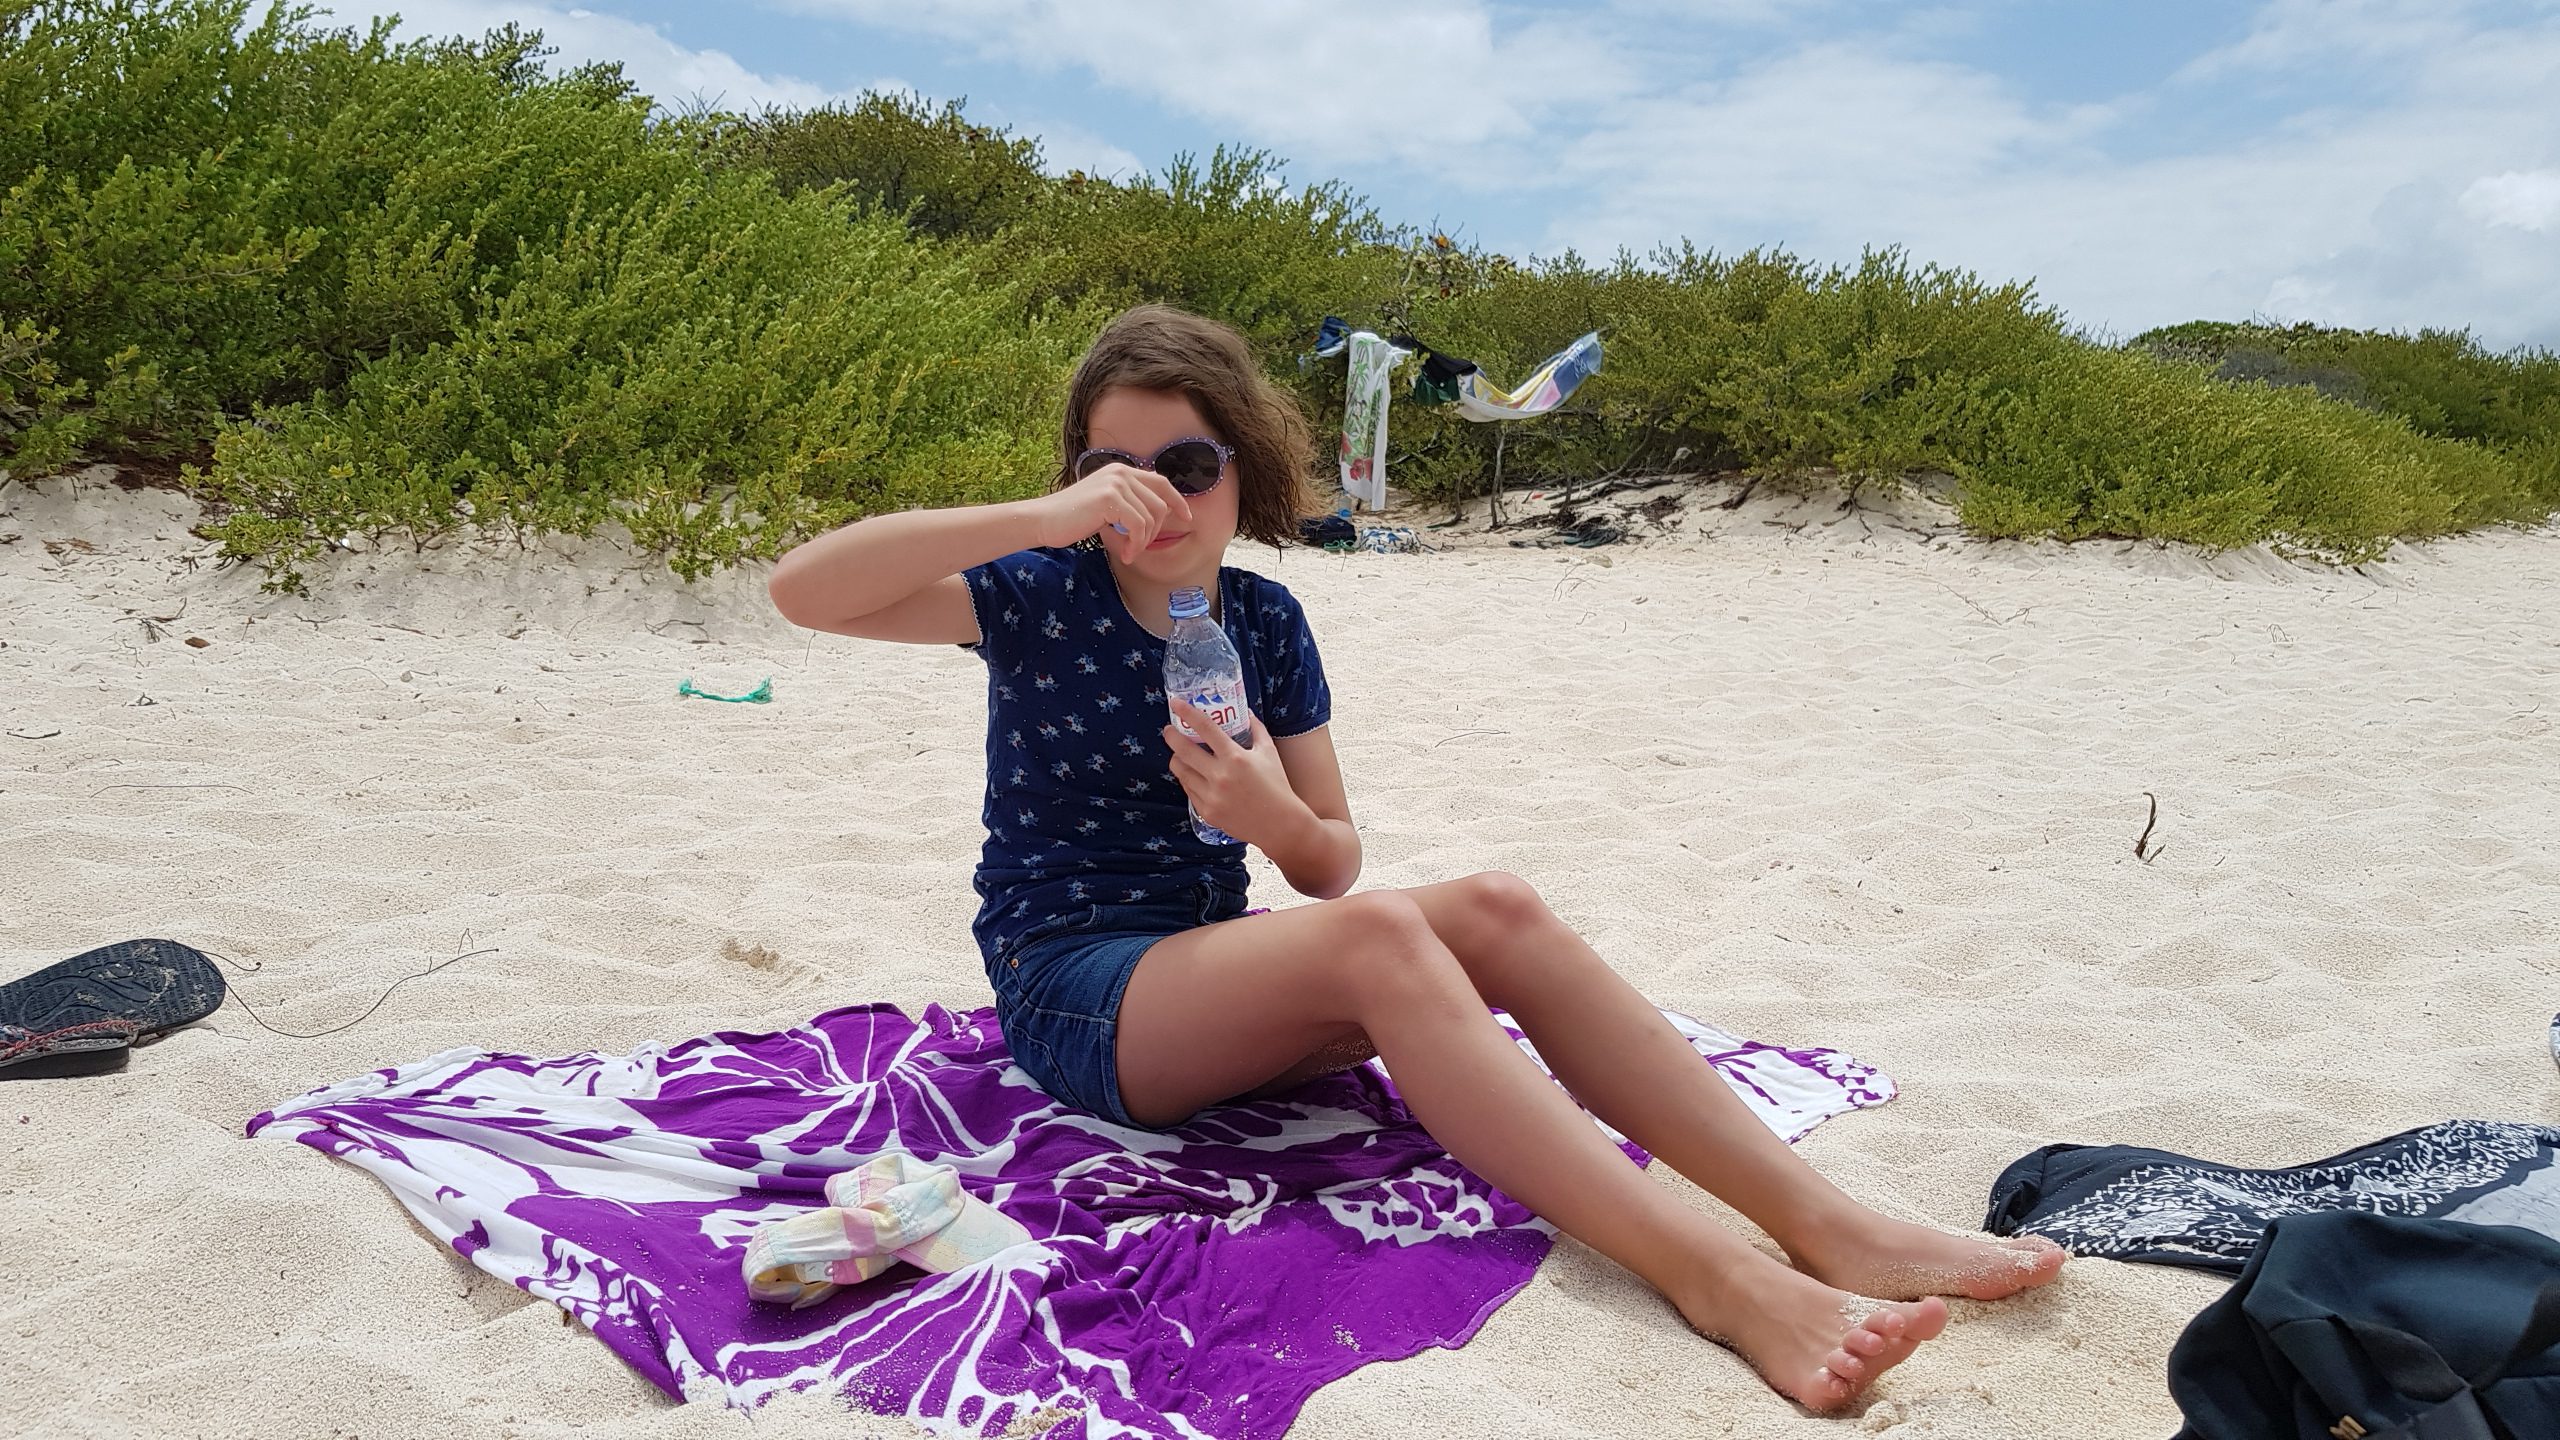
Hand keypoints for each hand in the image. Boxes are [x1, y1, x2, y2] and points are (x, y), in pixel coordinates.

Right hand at [1029, 463, 1193, 564]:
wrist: (1044, 520)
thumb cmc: (1072, 518)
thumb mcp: (1106, 506)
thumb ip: (1128, 504)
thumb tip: (1156, 517)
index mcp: (1121, 471)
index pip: (1161, 482)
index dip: (1178, 500)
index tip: (1188, 517)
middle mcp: (1121, 473)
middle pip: (1160, 504)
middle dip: (1154, 532)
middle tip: (1136, 548)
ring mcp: (1116, 484)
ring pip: (1151, 518)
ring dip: (1142, 542)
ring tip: (1127, 553)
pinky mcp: (1110, 498)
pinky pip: (1138, 525)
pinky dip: (1135, 544)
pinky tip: (1124, 553)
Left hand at [1163, 702, 1301, 848]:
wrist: (1280, 825)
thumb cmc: (1277, 786)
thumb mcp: (1269, 752)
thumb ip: (1256, 730)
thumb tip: (1246, 713)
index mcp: (1235, 758)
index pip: (1205, 728)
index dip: (1187, 713)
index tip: (1176, 703)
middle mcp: (1220, 776)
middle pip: (1183, 750)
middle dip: (1172, 736)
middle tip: (1170, 730)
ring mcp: (1211, 796)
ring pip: (1181, 771)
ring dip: (1177, 759)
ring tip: (1181, 754)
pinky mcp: (1207, 812)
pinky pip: (1188, 790)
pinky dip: (1188, 779)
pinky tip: (1193, 774)